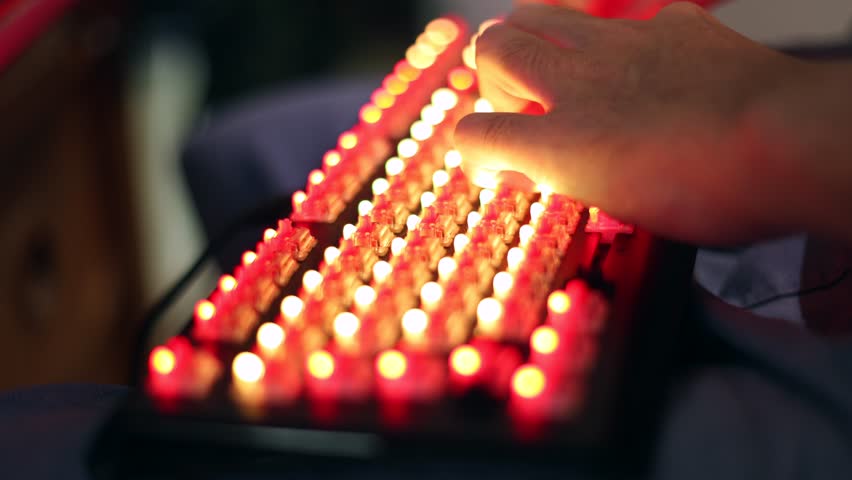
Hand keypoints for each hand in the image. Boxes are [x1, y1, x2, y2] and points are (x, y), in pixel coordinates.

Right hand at [454, 3, 808, 244]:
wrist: (788, 141)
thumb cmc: (712, 190)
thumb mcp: (618, 209)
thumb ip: (560, 182)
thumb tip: (526, 171)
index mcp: (559, 139)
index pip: (476, 133)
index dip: (476, 150)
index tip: (496, 163)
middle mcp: (578, 79)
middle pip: (494, 45)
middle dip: (493, 73)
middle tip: (520, 103)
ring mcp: (621, 42)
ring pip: (542, 12)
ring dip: (534, 38)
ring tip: (557, 69)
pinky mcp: (669, 25)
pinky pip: (622, 19)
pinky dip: (616, 42)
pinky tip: (640, 69)